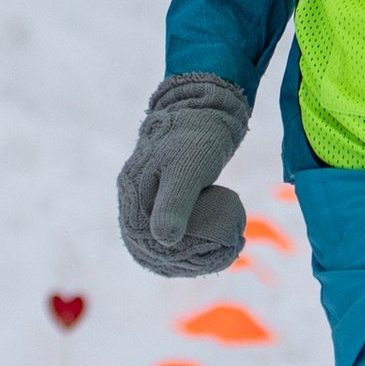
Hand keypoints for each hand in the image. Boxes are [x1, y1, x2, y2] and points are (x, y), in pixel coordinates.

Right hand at [116, 73, 250, 277]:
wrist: (206, 107)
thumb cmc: (196, 135)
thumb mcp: (187, 170)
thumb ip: (174, 204)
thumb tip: (164, 241)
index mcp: (133, 193)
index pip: (144, 243)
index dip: (176, 258)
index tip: (211, 254)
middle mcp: (136, 199)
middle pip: (153, 247)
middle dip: (192, 257)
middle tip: (231, 247)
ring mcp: (150, 198)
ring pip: (165, 243)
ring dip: (195, 252)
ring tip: (231, 245)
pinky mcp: (167, 196)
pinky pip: (175, 230)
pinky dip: (197, 240)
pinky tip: (222, 240)